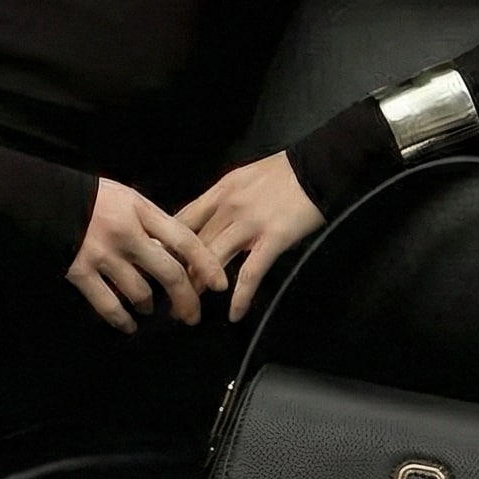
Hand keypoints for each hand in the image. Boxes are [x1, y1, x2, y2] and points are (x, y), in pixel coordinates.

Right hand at [66, 177, 230, 333]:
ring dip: (148, 305)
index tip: (220, 284)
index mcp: (142, 212)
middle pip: (169, 273)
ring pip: (140, 292)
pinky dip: (122, 320)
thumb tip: (179, 254)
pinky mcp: (81, 272)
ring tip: (148, 308)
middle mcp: (127, 235)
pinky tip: (129, 325)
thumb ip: (153, 224)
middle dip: (186, 299)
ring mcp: (104, 256)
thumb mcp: (130, 199)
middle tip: (192, 315)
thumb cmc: (94, 199)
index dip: (206, 264)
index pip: (184, 240)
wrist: (47, 199)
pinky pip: (108, 305)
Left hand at [172, 151, 324, 321]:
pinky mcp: (273, 239)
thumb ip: (225, 200)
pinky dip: (241, 297)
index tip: (158, 263)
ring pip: (213, 260)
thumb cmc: (286, 172)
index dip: (167, 244)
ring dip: (199, 288)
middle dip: (177, 272)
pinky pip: (250, 273)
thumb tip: (211, 221)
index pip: (183, 220)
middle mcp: (228, 207)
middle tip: (168, 295)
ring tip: (189, 309)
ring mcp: (250, 223)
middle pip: (193, 245)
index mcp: (220, 191)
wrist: (320, 165)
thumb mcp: (245, 178)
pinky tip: (235, 313)